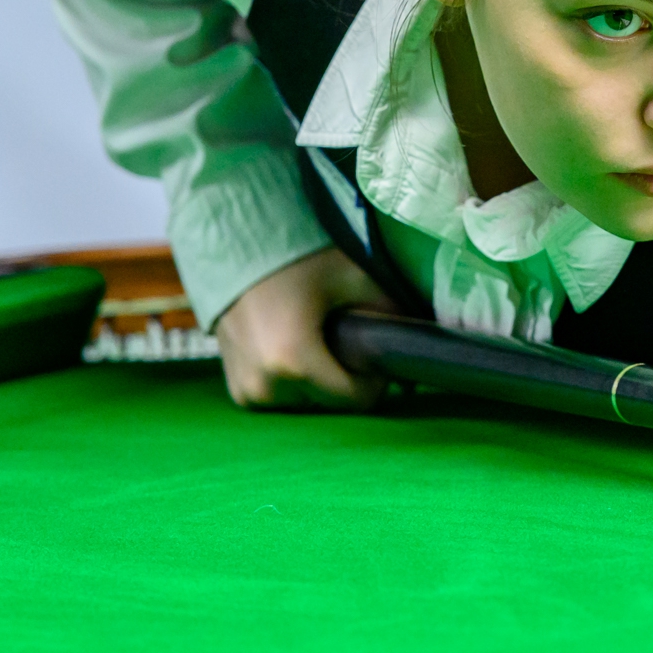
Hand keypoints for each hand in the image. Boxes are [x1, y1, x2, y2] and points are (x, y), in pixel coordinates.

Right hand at [212, 247, 395, 410]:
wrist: (233, 248)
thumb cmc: (296, 258)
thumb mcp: (354, 278)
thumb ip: (389, 314)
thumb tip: (418, 345)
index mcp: (293, 362)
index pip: (357, 399)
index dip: (375, 378)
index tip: (374, 351)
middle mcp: (265, 387)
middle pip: (332, 404)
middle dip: (348, 379)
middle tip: (349, 341)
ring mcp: (247, 392)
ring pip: (309, 404)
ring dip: (322, 382)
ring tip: (320, 341)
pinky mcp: (238, 392)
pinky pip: (284, 400)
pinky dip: (297, 383)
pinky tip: (297, 349)